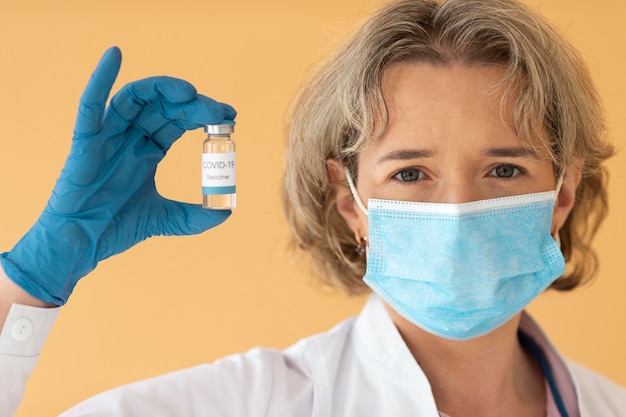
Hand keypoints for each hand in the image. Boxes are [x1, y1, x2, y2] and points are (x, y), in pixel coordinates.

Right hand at [0, 47, 235, 304]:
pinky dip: (100, 78)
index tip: (230, 117)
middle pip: (164, 108)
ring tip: (189, 92)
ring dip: (162, 89)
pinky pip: (90, 106)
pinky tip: (114, 55)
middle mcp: (129, 139)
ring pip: (135, 100)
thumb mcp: (165, 220)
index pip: (179, 122)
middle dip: (194, 105)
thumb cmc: (115, 228)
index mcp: (147, 152)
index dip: (203, 115)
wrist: (81, 245)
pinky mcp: (85, 142)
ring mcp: (107, 138)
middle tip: (220, 111)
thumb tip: (227, 211)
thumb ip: (195, 217)